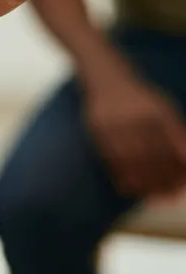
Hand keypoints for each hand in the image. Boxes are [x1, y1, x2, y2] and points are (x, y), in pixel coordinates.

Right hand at [86, 75, 185, 198]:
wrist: (104, 76)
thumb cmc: (140, 98)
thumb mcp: (164, 108)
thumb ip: (177, 133)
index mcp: (157, 112)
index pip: (173, 148)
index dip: (179, 170)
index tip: (183, 187)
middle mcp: (135, 116)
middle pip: (153, 157)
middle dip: (163, 181)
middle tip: (170, 197)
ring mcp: (114, 122)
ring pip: (131, 160)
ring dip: (142, 183)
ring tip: (152, 198)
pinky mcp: (96, 128)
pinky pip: (109, 157)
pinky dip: (120, 176)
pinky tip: (129, 188)